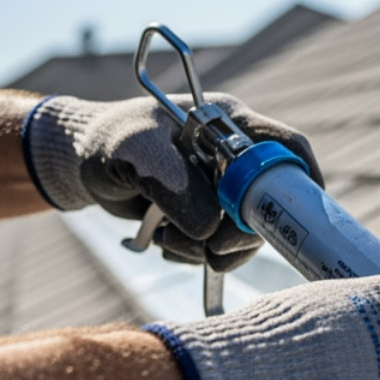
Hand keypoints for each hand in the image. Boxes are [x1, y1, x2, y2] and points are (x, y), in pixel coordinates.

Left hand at [23, 93, 322, 271]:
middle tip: (212, 248)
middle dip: (244, 232)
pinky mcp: (206, 217)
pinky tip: (166, 243)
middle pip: (270, 202)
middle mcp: (234, 157)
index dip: (300, 183)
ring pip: (244, 232)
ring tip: (168, 240)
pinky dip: (196, 255)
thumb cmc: (106, 142)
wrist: (79, 167)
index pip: (286, 149)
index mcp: (230, 124)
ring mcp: (221, 190)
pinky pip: (219, 248)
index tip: (293, 221)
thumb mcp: (133, 152)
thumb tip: (210, 227)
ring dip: (210, 248)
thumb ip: (172, 183)